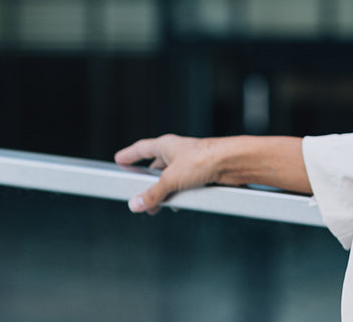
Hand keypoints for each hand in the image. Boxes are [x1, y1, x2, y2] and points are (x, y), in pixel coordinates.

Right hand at [113, 134, 228, 213]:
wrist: (233, 162)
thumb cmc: (205, 159)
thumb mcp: (171, 179)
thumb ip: (152, 193)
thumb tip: (136, 203)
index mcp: (167, 145)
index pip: (142, 148)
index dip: (130, 155)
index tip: (120, 159)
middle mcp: (179, 152)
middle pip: (157, 167)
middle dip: (148, 182)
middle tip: (139, 195)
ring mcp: (191, 163)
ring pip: (172, 178)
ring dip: (165, 192)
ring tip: (158, 206)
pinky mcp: (203, 173)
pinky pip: (186, 185)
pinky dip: (180, 195)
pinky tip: (180, 204)